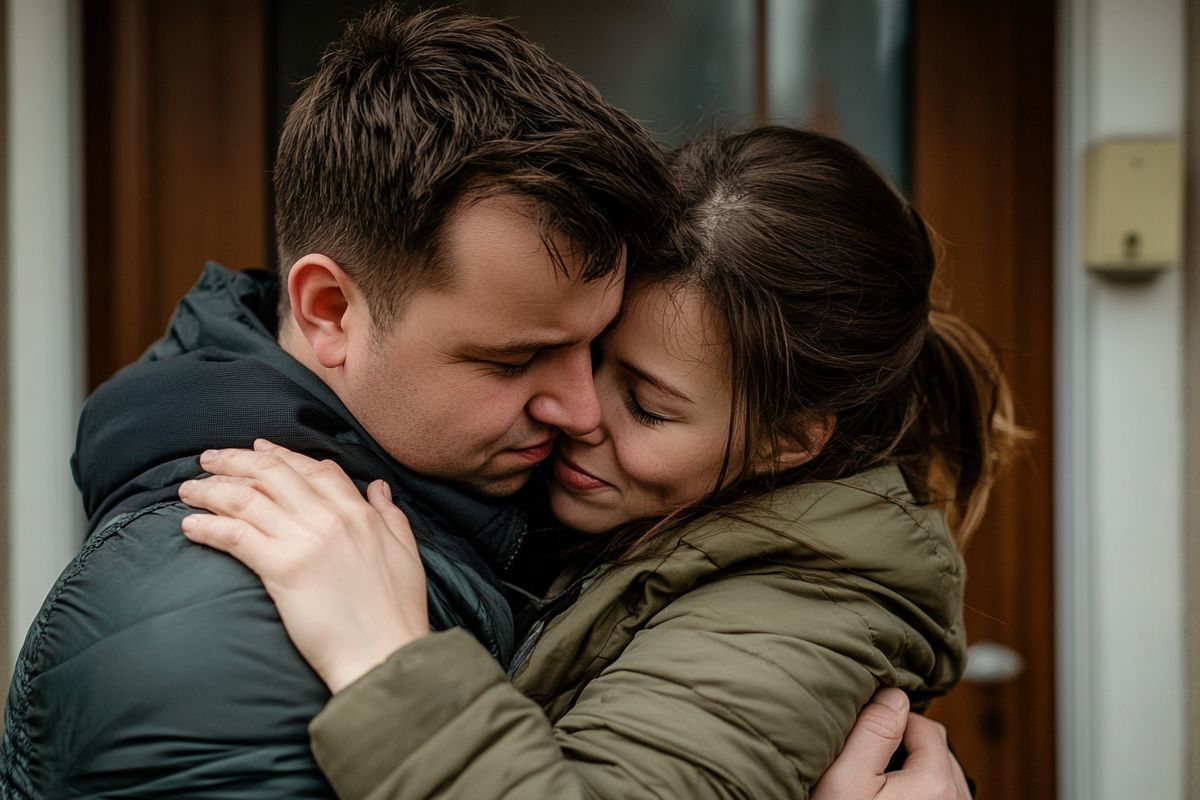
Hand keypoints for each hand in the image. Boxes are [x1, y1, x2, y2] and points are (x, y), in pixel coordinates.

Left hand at [178, 439, 429, 693]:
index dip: (281, 454)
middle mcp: (331, 518)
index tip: (256, 447)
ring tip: (189, 490)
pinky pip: (236, 535)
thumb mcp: (406, 552)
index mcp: (360, 513)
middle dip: (235, 460)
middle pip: (273, 473)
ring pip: (248, 498)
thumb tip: (380, 487)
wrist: (384, 652)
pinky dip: (209, 526)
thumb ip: (390, 515)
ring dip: (212, 489)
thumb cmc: (397, 612)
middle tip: (208, 459)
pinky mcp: (283, 569)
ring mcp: (305, 541)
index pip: (314, 468)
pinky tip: (190, 526)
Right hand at [812, 689, 970, 799]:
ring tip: (877, 786)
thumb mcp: (844, 778)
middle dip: (904, 747)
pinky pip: (937, 799)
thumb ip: (871, 730)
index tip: (861, 734)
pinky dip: (918, 795)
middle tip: (867, 762)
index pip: (924, 725)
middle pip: (936, 750)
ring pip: (938, 777)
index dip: (889, 721)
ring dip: (912, 773)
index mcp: (937, 783)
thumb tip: (894, 693)